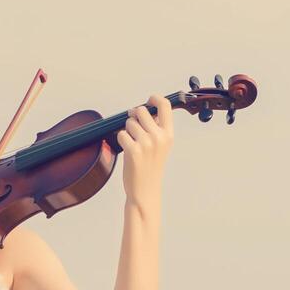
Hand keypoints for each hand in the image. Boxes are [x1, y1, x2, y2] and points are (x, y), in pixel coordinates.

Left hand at [117, 93, 172, 207]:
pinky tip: (128, 151)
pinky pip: (121, 134)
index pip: (164, 105)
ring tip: (133, 145)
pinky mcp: (133, 150)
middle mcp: (159, 137)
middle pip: (140, 110)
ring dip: (127, 131)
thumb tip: (145, 108)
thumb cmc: (150, 167)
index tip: (149, 100)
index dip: (154, 98)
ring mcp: (146, 143)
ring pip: (129, 123)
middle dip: (134, 117)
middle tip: (134, 129)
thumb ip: (156, 127)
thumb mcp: (161, 145)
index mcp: (168, 134)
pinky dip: (121, 140)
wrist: (145, 190)